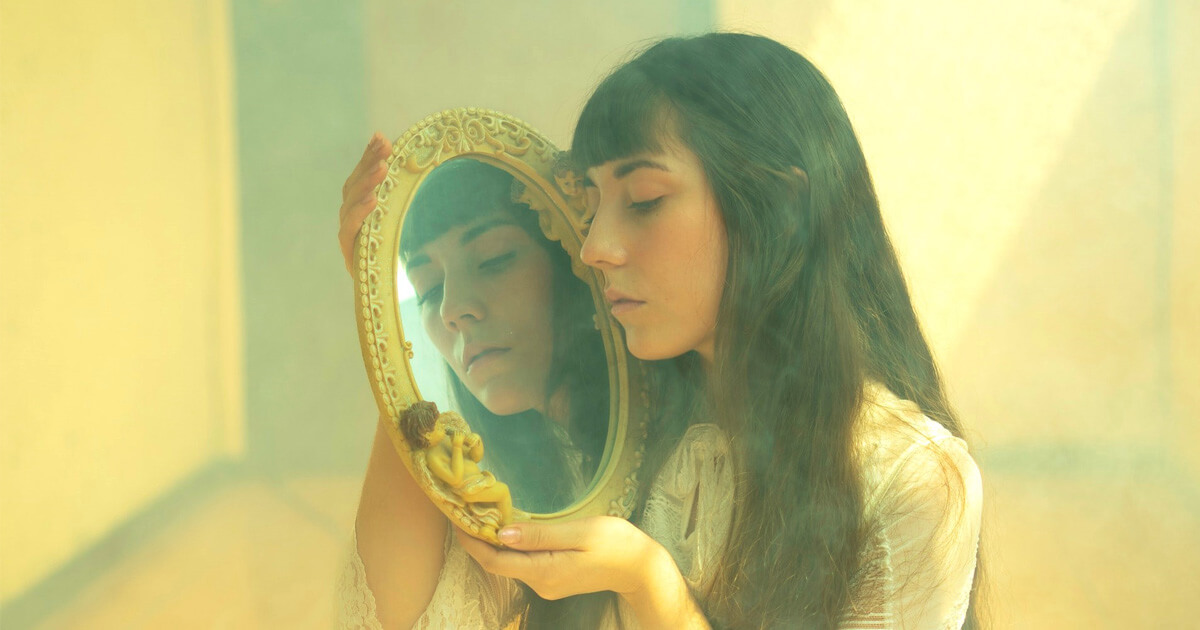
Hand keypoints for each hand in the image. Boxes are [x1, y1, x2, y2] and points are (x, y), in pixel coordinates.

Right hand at [339, 132, 390, 274]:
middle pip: (354, 184)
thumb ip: (399, 195)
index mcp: (359, 205)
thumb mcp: (400, 219)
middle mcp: (350, 216)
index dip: (368, 155)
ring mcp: (347, 233)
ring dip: (366, 183)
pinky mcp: (349, 251)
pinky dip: (360, 213)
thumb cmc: (394, 251)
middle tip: (384, 148)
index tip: (381, 138)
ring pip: (350, 202)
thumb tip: (411, 162)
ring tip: (382, 169)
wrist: (385, 288)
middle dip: (368, 164)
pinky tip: (373, 201)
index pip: (361, 175)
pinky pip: (350, 228)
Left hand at [455, 517, 708, 628]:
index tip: (455, 516)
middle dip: (477, 539)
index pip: (494, 560)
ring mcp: (546, 583)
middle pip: (497, 563)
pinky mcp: (553, 578)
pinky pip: (522, 562)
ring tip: (479, 511)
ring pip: (509, 563)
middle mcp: (540, 583)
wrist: (641, 569)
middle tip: (462, 507)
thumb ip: (540, 534)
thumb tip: (502, 534)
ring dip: (492, 541)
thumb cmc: (616, 544)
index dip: (471, 541)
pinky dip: (509, 545)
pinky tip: (506, 526)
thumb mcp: (580, 533)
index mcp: (543, 571)